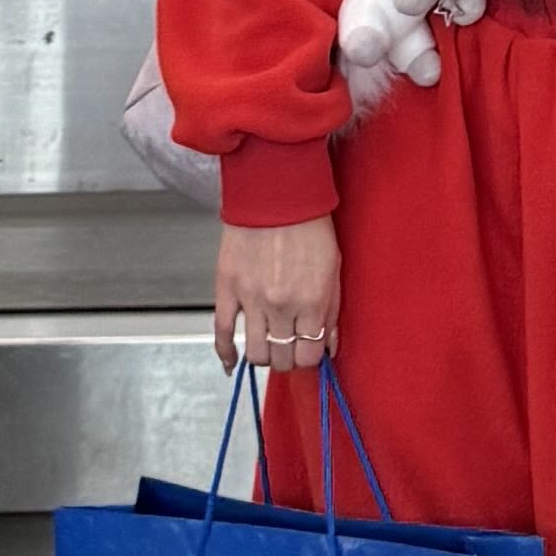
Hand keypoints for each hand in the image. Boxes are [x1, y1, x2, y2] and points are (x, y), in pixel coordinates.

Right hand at [214, 214, 340, 371]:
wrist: (276, 193)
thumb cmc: (309, 225)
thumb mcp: (334, 268)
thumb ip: (332, 311)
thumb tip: (330, 346)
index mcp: (312, 301)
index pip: (309, 355)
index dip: (309, 357)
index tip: (307, 351)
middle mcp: (281, 306)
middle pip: (283, 359)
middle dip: (288, 358)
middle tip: (288, 347)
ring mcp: (251, 300)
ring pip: (256, 353)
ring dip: (263, 356)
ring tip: (267, 346)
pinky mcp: (227, 289)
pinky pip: (222, 333)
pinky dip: (226, 353)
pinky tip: (231, 362)